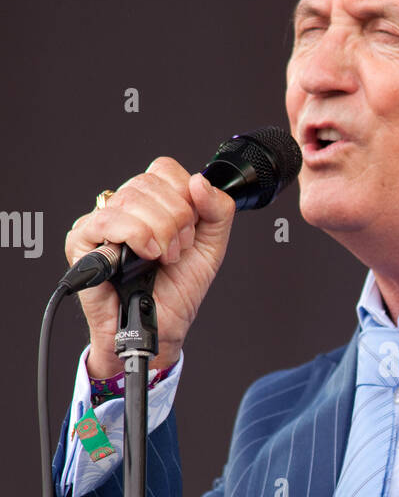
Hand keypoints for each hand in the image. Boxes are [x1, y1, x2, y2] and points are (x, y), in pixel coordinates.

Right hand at [65, 158, 235, 378]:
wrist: (160, 327)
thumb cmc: (177, 290)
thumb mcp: (211, 247)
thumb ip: (218, 211)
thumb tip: (200, 182)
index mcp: (152, 202)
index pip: (164, 170)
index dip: (184, 197)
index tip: (191, 230)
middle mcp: (125, 207)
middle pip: (148, 183)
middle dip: (175, 220)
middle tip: (177, 251)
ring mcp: (102, 221)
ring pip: (131, 199)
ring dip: (158, 232)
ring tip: (162, 258)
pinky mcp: (82, 240)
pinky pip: (107, 220)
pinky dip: (135, 236)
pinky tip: (145, 255)